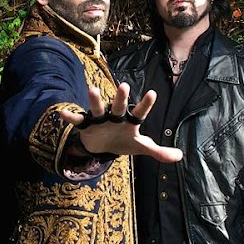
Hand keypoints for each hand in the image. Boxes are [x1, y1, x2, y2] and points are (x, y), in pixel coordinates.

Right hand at [61, 83, 182, 163]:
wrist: (103, 147)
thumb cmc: (124, 141)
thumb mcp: (141, 147)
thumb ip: (158, 151)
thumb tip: (180, 156)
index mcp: (130, 121)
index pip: (140, 112)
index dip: (145, 104)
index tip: (152, 93)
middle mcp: (115, 116)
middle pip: (119, 106)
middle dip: (121, 98)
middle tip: (124, 86)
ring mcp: (100, 119)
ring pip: (97, 108)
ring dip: (95, 100)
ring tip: (92, 90)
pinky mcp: (86, 125)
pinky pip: (77, 120)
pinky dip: (70, 116)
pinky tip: (62, 112)